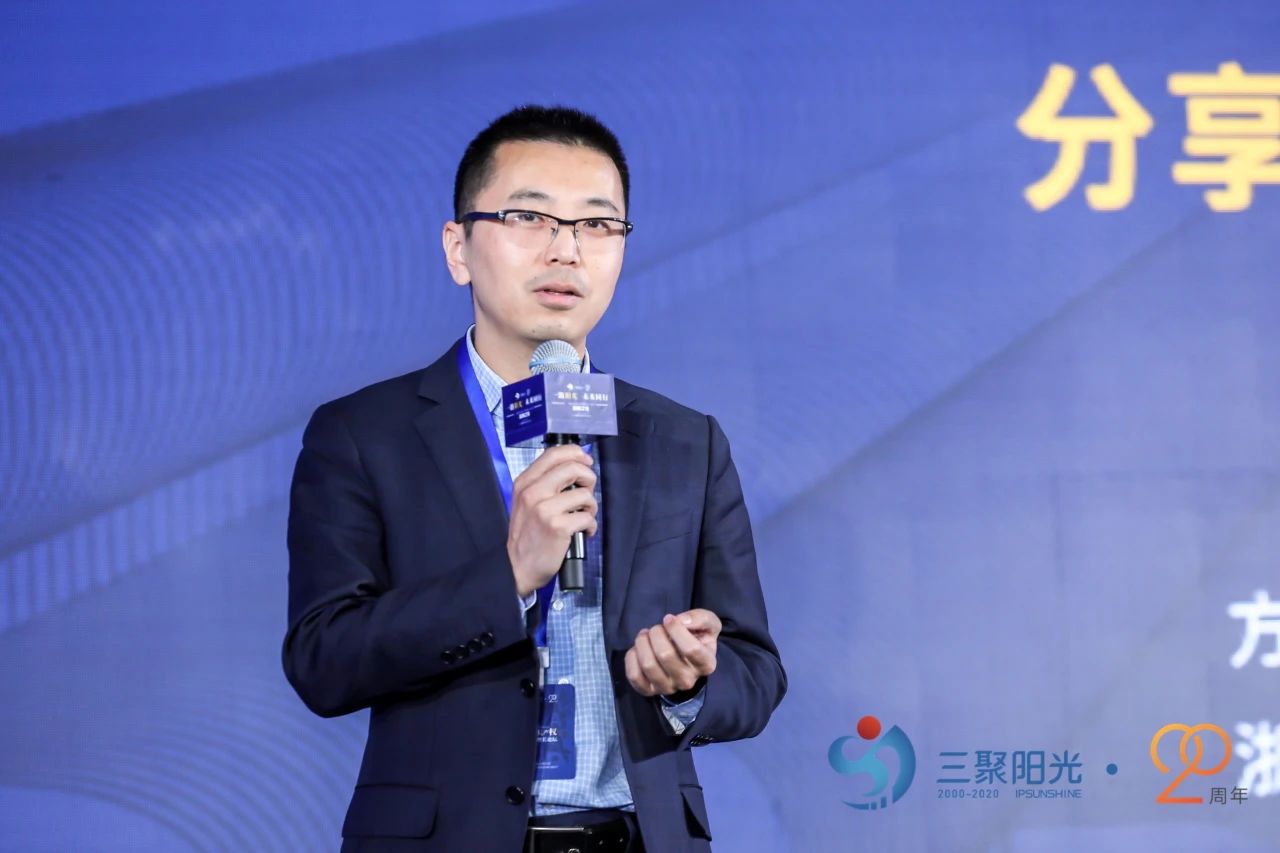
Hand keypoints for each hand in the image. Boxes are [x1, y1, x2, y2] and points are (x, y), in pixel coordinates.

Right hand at [507, 445, 597, 597]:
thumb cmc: (526, 535)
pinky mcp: (558, 527)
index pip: (554, 454)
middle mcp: (533, 492)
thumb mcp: (525, 502)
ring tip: (583, 517)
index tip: (586, 462)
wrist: (516, 567)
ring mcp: (545, 509)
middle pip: (573, 468)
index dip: (576, 454)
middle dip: (589, 479)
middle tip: (586, 494)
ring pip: (585, 494)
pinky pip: (588, 517)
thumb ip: (544, 483)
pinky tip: (583, 532)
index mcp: (525, 483)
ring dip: (591, 506)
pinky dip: (591, 525)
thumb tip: (574, 466)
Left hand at [624, 609, 720, 697]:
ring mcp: (668, 688)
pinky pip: (634, 676)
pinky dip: (632, 658)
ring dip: (642, 642)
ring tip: (645, 635)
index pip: (691, 649)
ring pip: (648, 664)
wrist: (685, 657)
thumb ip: (701, 618)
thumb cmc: (697, 637)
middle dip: (656, 633)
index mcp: (706, 665)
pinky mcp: (649, 691)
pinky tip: (637, 649)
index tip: (669, 619)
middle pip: (665, 655)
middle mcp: (688, 680)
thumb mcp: (708, 623)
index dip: (676, 629)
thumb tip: (681, 620)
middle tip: (657, 628)